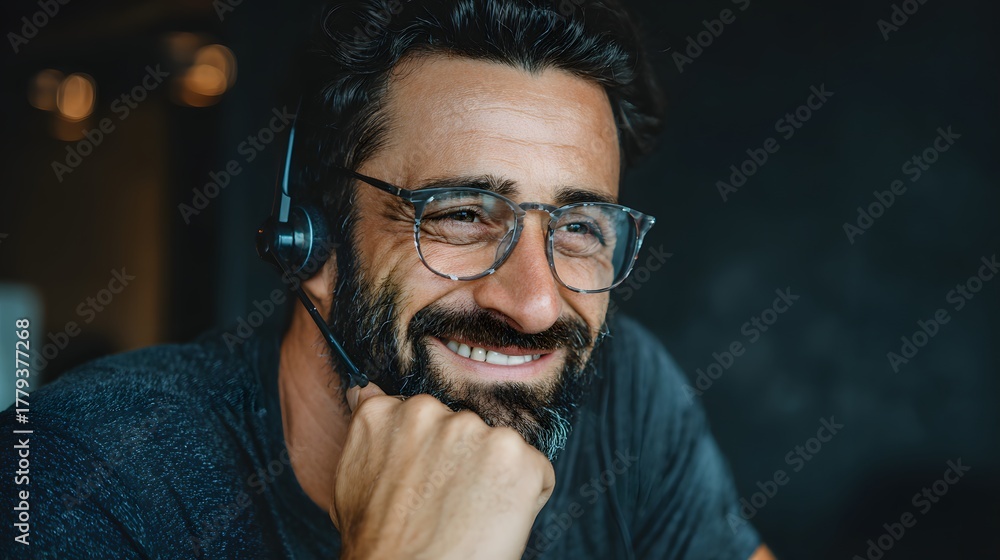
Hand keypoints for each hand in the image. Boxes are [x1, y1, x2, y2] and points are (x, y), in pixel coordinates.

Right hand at [330, 381, 555, 559]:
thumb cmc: (377, 543)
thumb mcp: (354, 476)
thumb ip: (371, 429)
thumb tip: (367, 390)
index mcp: (387, 411)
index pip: (428, 418)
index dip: (433, 456)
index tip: (424, 485)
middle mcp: (430, 410)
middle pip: (465, 431)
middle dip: (465, 463)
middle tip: (445, 507)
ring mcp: (476, 430)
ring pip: (500, 450)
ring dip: (494, 479)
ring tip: (467, 517)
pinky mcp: (516, 457)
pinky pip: (536, 472)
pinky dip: (525, 498)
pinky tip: (494, 521)